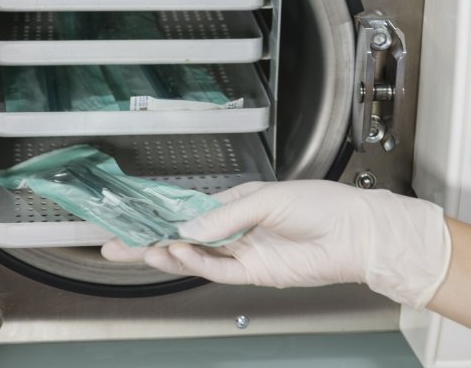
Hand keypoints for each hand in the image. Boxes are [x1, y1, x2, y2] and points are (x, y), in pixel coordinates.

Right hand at [101, 180, 450, 308]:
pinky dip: (193, 262)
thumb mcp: (268, 198)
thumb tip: (186, 226)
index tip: (133, 212)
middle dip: (148, 239)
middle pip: (184, 235)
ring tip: (135, 249)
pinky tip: (174, 253)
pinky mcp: (253, 273)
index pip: (190, 207)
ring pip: (193, 255)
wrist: (355, 234)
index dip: (161, 212)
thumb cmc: (322, 205)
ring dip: (164, 253)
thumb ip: (224, 216)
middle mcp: (236, 228)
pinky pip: (215, 269)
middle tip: (115, 242)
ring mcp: (243, 252)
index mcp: (238, 202)